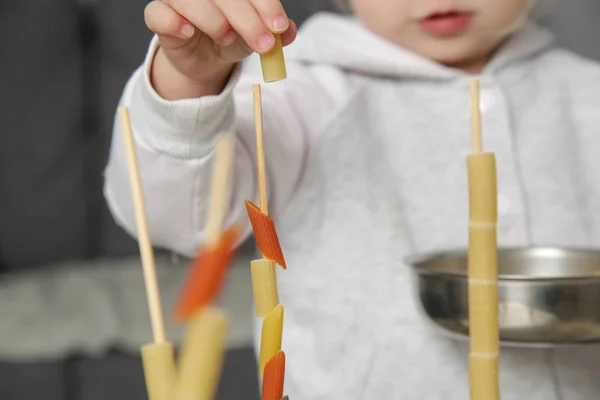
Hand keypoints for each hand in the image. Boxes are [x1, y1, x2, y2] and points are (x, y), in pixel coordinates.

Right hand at [144, 0, 296, 98]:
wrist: (206, 60)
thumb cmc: (232, 37)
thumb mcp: (258, 36)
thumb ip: (275, 33)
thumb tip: (290, 32)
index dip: (266, 5)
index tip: (280, 28)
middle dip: (248, 19)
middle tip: (264, 45)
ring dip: (214, 19)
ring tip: (228, 39)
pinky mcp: (159, 15)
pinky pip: (159, 13)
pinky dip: (174, 22)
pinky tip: (188, 33)